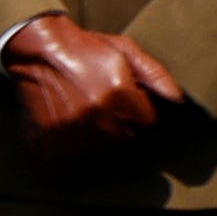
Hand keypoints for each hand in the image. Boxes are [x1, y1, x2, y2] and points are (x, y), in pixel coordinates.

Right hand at [0, 11, 188, 161]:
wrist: (38, 49)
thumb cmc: (86, 49)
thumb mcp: (125, 50)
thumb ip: (155, 74)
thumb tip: (178, 101)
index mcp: (117, 91)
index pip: (147, 124)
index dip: (142, 117)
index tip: (131, 110)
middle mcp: (95, 114)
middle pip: (125, 143)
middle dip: (123, 132)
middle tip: (109, 116)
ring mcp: (70, 130)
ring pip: (100, 155)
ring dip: (99, 146)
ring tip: (91, 125)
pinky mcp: (48, 140)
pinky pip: (70, 167)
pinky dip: (75, 161)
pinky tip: (75, 143)